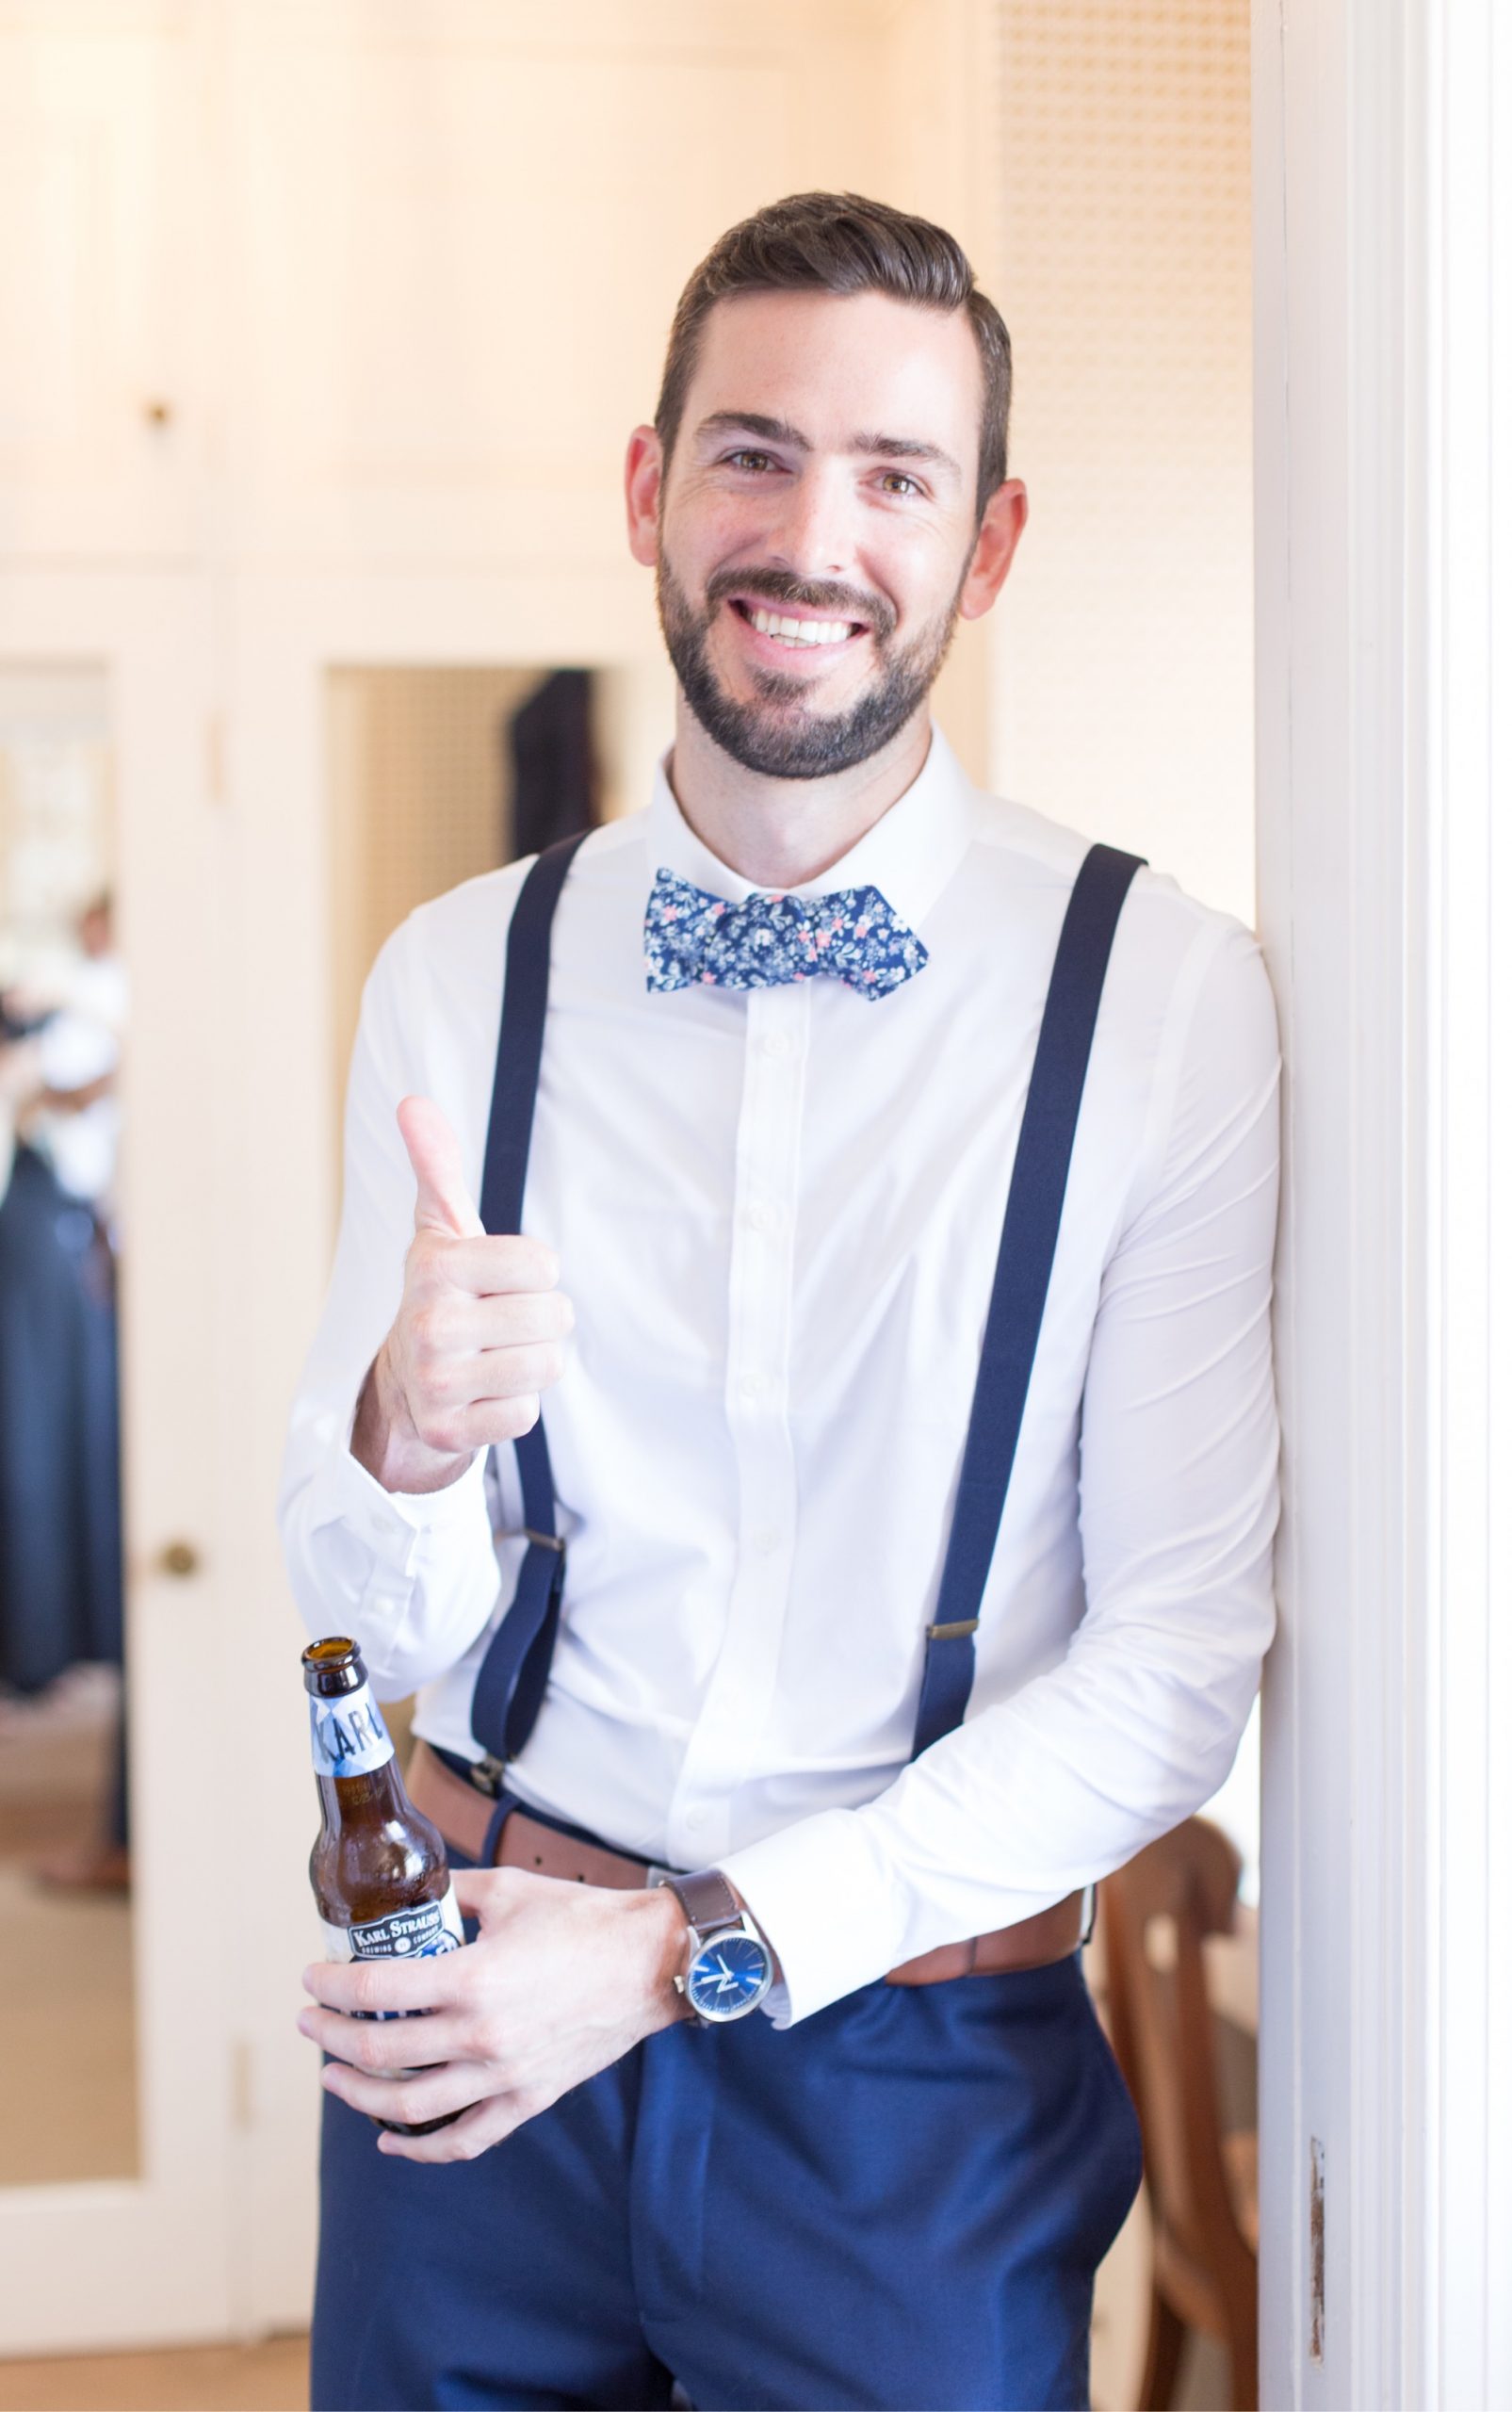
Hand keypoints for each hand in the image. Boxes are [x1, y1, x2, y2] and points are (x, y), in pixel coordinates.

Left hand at [297, 1869, 688, 2161]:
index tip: (312, 1978)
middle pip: (379, 2049)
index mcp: (473, 1976)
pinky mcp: (527, 2100)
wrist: (651, 1963)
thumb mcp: (509, 1890)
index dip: (331, 1986)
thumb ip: (452, 1892)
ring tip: (333, 2074)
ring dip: (357, 2092)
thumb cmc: (584, 1919)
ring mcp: (504, 2076)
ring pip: (408, 2105)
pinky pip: (462, 2140)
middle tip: (310, 2021)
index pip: (375, 1989)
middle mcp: (481, 2034)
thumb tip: (411, 1893)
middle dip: (329, 2036)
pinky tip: (388, 2140)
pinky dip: (418, 2150)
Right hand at [351, 1095, 573, 1493]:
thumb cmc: (441, 1294)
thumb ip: (437, 1167)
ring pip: (546, 1366)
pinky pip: (525, 1413)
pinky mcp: (450, 1431)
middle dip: (540, 1319)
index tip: (497, 1279)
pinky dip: (514, 1405)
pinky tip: (483, 1393)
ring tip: (495, 1354)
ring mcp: (438, 1382)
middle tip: (500, 1321)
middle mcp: (431, 1325)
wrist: (401, 1381)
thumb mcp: (439, 1229)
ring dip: (532, 1360)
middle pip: (554, 1317)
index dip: (533, 1272)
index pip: (544, 1265)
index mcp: (435, 1267)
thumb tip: (413, 1102)